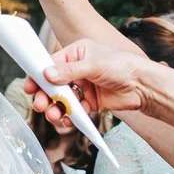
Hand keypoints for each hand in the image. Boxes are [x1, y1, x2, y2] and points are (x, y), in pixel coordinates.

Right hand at [41, 39, 158, 118]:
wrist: (143, 86)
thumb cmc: (122, 66)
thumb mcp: (94, 64)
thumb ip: (70, 71)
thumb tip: (47, 74)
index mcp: (76, 54)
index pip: (51, 64)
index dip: (39, 76)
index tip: (30, 86)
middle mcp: (77, 70)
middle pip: (53, 84)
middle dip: (45, 96)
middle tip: (41, 104)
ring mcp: (83, 87)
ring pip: (62, 99)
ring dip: (55, 108)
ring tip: (54, 115)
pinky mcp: (89, 102)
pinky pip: (74, 110)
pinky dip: (69, 116)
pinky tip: (68, 119)